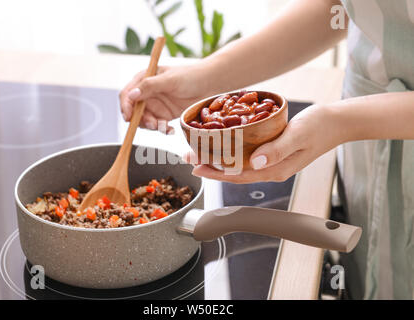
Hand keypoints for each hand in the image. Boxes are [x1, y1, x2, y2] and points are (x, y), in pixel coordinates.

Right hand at [119, 64, 212, 131]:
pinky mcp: (165, 115)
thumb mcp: (169, 80)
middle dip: (141, 120)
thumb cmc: (190, 76)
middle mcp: (147, 93)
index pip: (127, 94)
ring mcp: (156, 105)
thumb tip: (131, 95)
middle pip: (134, 111)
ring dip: (152, 126)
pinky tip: (170, 130)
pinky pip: (157, 126)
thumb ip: (149, 86)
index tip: (129, 118)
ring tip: (164, 126)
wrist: (210, 84)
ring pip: (145, 121)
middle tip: (153, 124)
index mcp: (144, 80)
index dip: (125, 107)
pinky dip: (162, 130)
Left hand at [187, 104, 343, 182]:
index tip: (196, 165)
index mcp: (276, 169)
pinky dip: (232, 154)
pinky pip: (248, 158)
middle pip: (235, 173)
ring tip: (200, 154)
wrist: (338, 123)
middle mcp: (272, 170)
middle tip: (189, 158)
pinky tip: (223, 147)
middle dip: (211, 168)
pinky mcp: (274, 154)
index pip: (239, 175)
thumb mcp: (298, 134)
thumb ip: (277, 150)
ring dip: (219, 162)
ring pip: (239, 167)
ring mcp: (273, 163)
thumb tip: (255, 163)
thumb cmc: (320, 126)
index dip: (216, 172)